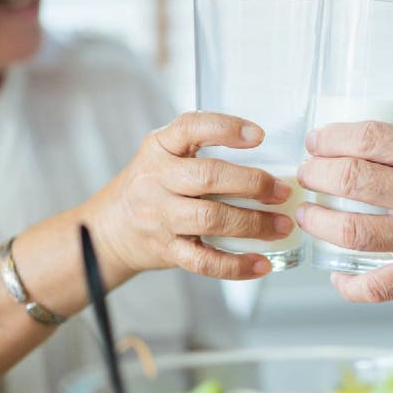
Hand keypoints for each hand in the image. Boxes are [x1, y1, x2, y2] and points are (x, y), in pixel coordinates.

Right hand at [82, 112, 293, 280]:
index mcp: (159, 147)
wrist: (109, 229)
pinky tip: (262, 263)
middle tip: (282, 190)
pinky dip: (236, 265)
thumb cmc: (151, 186)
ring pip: (211, 219)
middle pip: (208, 177)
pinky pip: (204, 261)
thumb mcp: (164, 154)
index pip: (190, 127)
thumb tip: (269, 154)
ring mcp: (160, 217)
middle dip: (252, 183)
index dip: (226, 129)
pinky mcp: (167, 250)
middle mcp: (156, 179)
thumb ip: (201, 149)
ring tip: (282, 225)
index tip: (259, 135)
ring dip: (254, 224)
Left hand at [295, 121, 392, 302]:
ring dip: (318, 220)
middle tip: (308, 171)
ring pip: (349, 230)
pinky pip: (375, 286)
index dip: (333, 136)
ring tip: (309, 213)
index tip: (318, 138)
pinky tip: (335, 273)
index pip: (370, 138)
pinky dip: (348, 284)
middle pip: (350, 179)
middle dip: (317, 172)